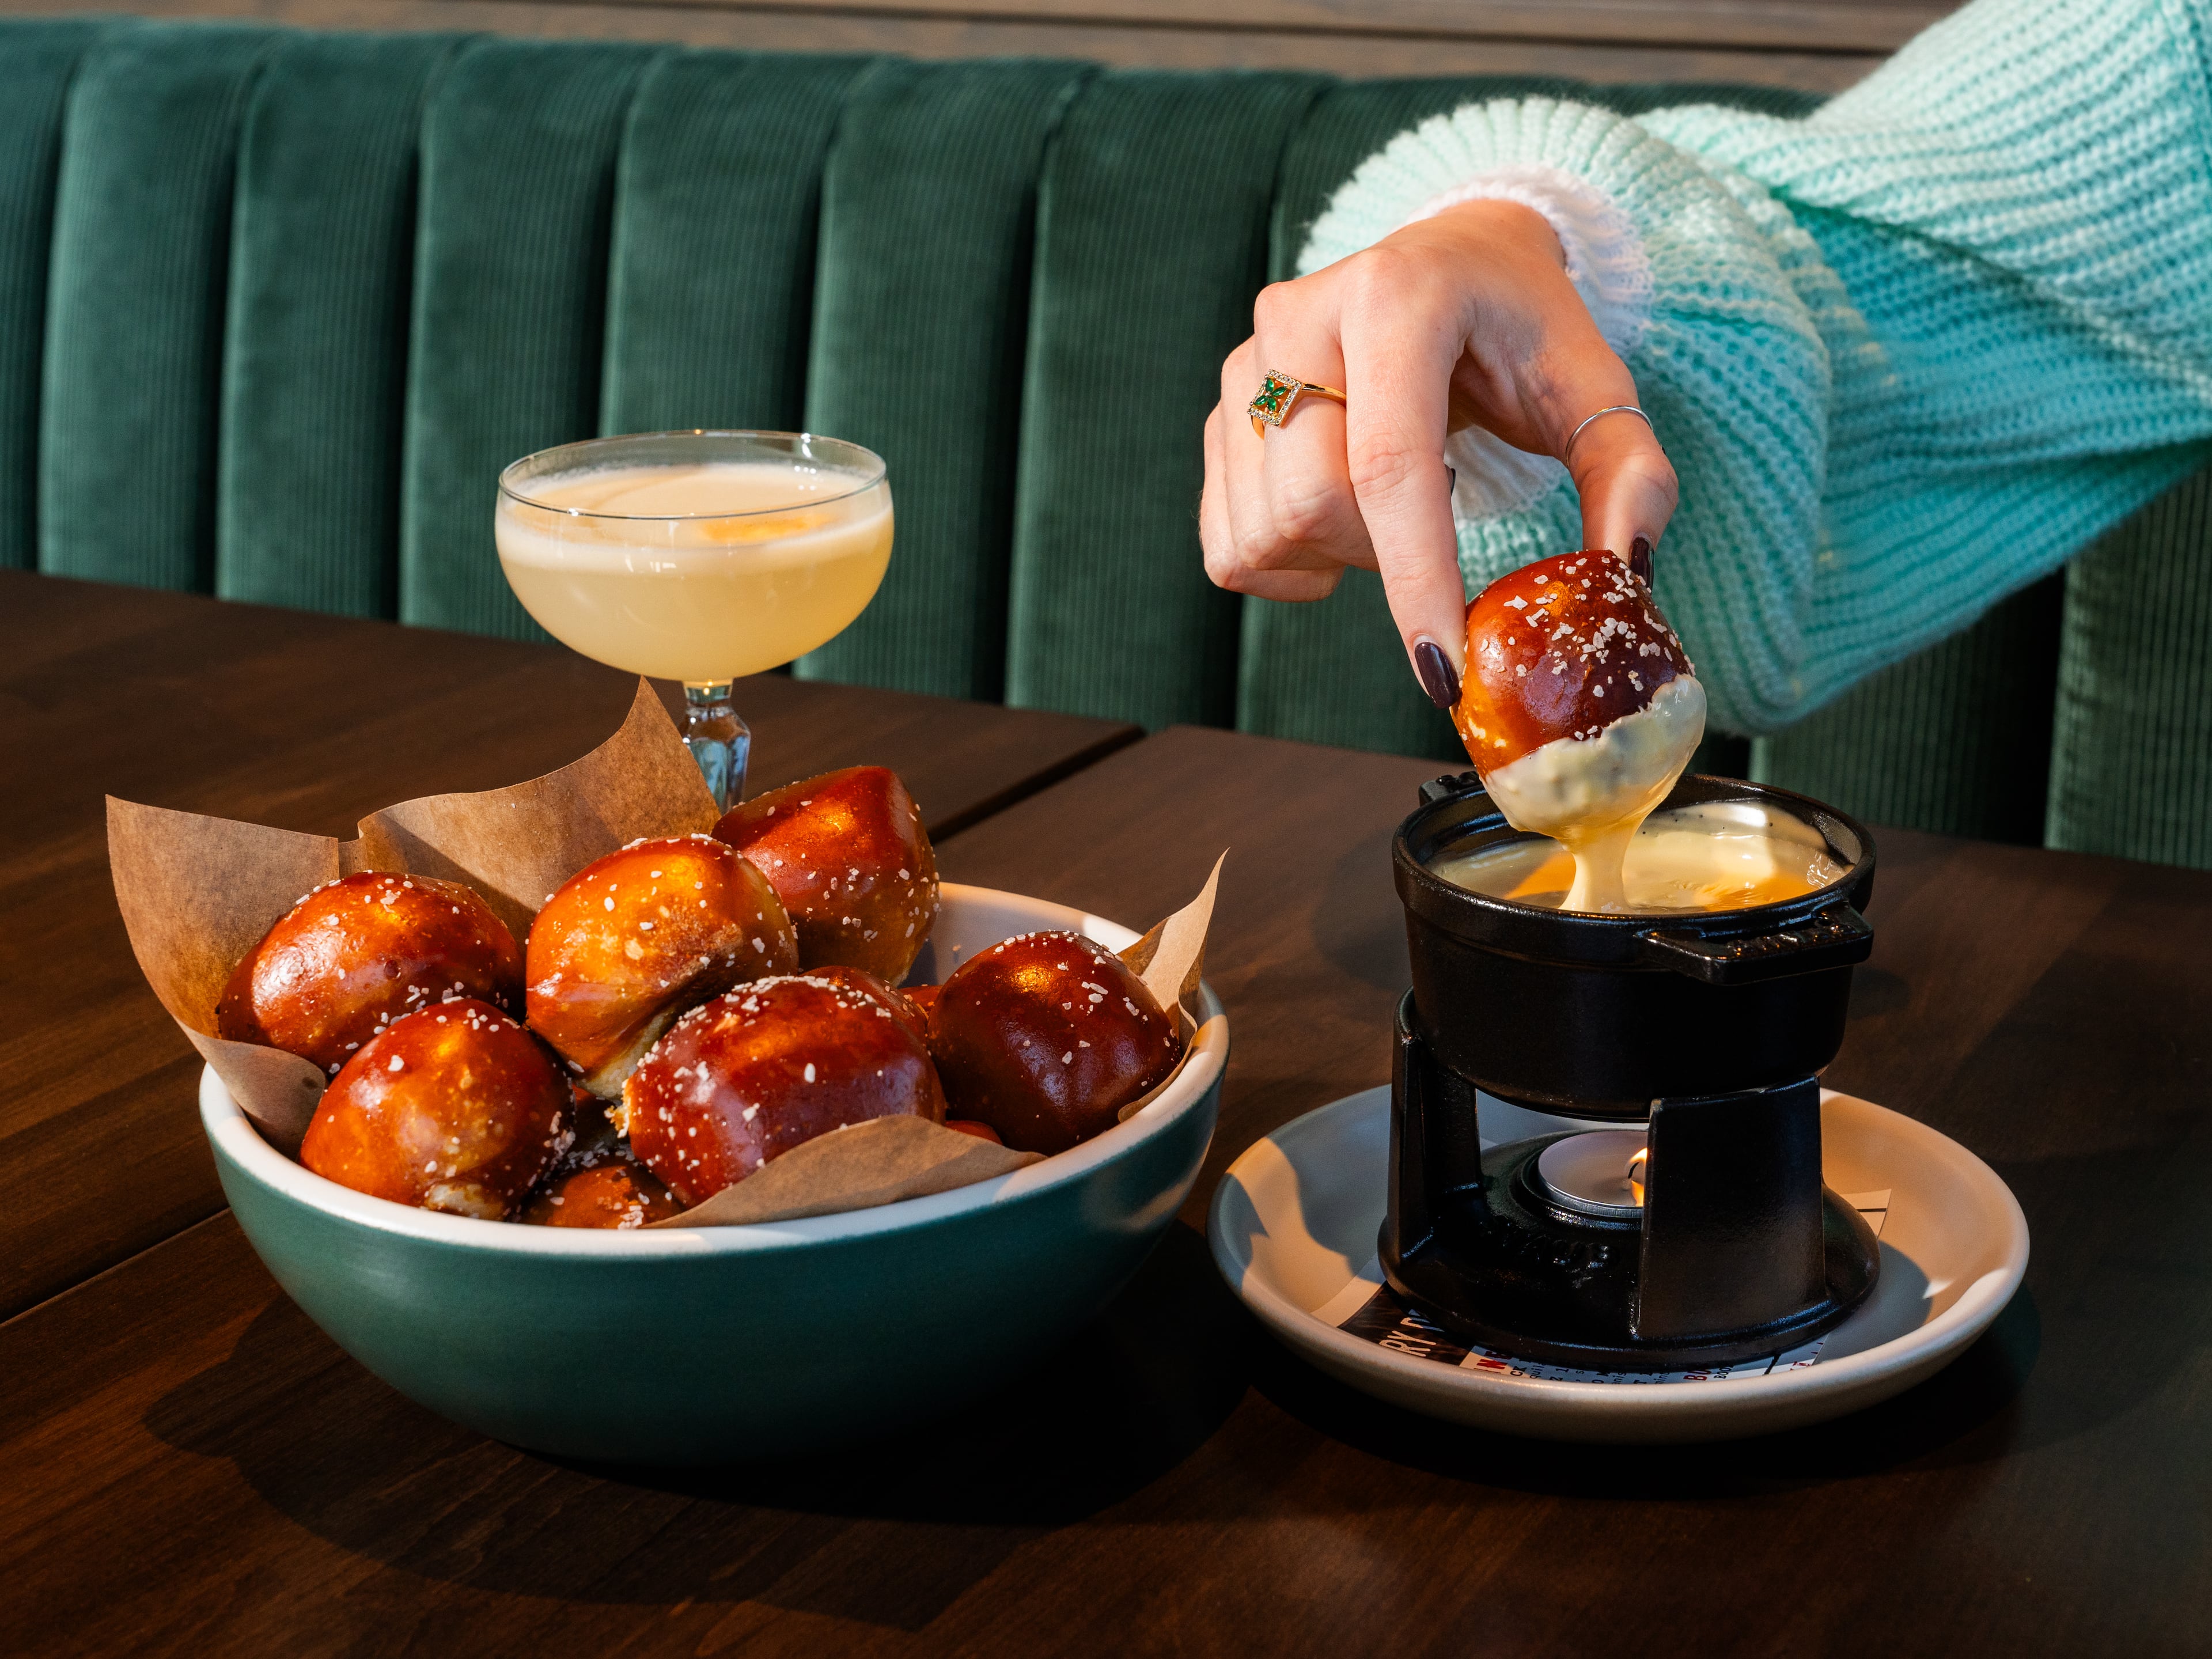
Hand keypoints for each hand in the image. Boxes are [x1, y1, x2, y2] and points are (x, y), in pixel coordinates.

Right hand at [1199, 198, 1677, 705]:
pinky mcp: (1222, 408)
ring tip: (1390, 510)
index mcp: (1394, 296)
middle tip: (1435, 524)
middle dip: (1382, 556)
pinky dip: (1287, 564)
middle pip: (1314, 505)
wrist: (1455, 259)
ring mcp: (1244, 363)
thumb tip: (1628, 572)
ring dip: (1337, 557)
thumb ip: (1630, 473)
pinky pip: (1229, 543)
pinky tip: (1339, 522)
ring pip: (1266, 531)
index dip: (1414, 579)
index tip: (1444, 668)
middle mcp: (1298, 317)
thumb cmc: (1526, 327)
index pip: (1388, 466)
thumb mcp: (1595, 384)